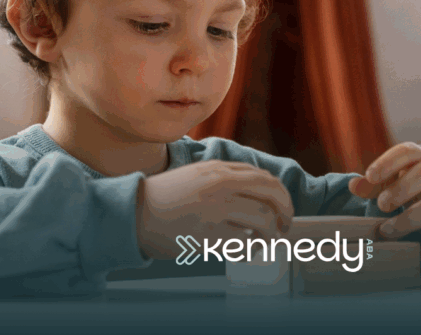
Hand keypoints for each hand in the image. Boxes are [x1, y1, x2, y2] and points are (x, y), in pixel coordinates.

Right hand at [137, 160, 294, 259]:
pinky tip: (246, 251)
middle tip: (285, 226)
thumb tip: (258, 192)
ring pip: (262, 219)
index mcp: (218, 169)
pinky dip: (251, 249)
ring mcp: (214, 209)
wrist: (134, 212)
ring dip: (270, 234)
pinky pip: (243, 243)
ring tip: (263, 242)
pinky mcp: (206, 235)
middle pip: (271, 193)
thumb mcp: (197, 175)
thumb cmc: (165, 197)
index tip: (282, 209)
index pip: (264, 178)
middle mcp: (220, 184)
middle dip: (285, 211)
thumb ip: (225, 178)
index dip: (281, 195)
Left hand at [347, 142, 420, 258]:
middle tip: (382, 205)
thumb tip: (353, 186)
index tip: (371, 177)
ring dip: (410, 219)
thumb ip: (375, 182)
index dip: (388, 163)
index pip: (407, 152)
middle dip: (401, 189)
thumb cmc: (420, 181)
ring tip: (387, 231)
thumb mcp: (399, 175)